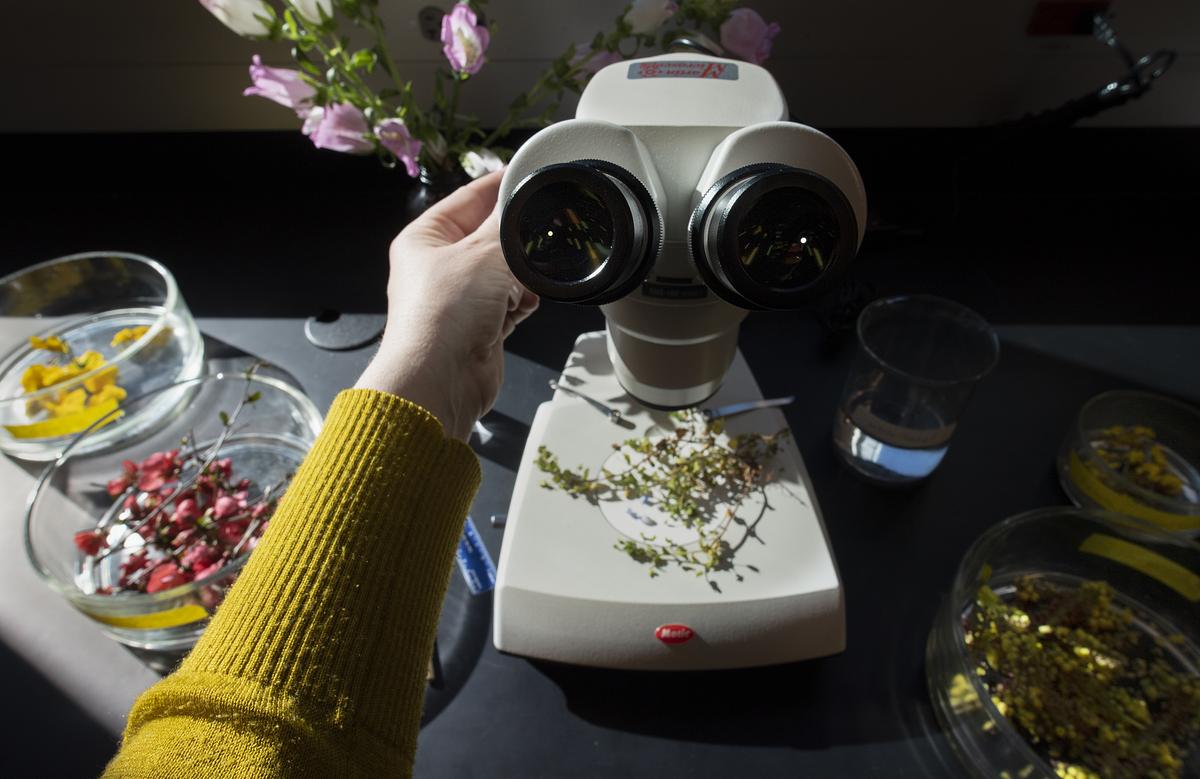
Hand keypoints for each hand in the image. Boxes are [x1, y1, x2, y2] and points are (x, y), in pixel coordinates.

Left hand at [355, 170, 538, 439]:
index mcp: (425, 238)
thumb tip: (523, 199)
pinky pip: (511, 301)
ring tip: (519, 285)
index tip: (530, 175)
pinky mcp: (480, 324)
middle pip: (491, 236)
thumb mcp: (483, 254)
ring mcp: (460, 297)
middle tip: (538, 234)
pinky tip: (521, 307)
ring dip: (520, 278)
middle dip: (515, 241)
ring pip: (505, 271)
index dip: (500, 186)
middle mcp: (439, 265)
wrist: (441, 380)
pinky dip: (520, 302)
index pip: (469, 198)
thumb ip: (509, 225)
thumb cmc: (442, 316)